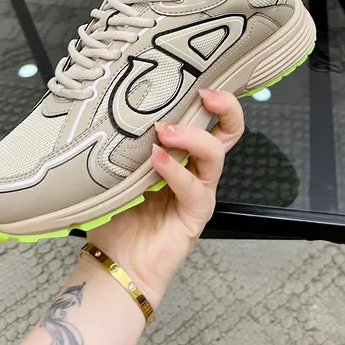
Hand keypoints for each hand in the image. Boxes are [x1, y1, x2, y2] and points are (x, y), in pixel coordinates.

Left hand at [87, 89, 243, 305]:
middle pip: (230, 132)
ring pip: (215, 154)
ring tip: (165, 131)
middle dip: (225, 107)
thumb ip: (126, 143)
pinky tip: (156, 160)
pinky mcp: (196, 214)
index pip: (209, 119)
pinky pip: (193, 187)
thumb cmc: (116, 215)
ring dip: (192, 136)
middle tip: (203, 94)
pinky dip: (175, 170)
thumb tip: (115, 105)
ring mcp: (199, 191)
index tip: (195, 80)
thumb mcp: (118, 169)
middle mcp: (197, 169)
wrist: (115, 264)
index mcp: (183, 154)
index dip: (212, 98)